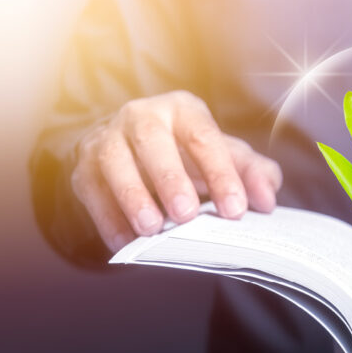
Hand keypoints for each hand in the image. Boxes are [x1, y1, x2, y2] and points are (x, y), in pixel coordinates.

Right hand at [71, 90, 282, 251]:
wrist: (132, 152)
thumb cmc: (187, 155)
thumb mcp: (224, 158)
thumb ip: (253, 174)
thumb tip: (267, 199)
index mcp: (182, 110)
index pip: (203, 137)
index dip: (221, 173)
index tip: (235, 209)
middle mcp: (142, 116)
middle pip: (152, 140)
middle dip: (170, 178)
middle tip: (187, 215)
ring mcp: (107, 139)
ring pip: (113, 161)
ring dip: (132, 196)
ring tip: (152, 228)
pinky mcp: (84, 167)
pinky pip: (91, 190)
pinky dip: (107, 219)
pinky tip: (125, 242)